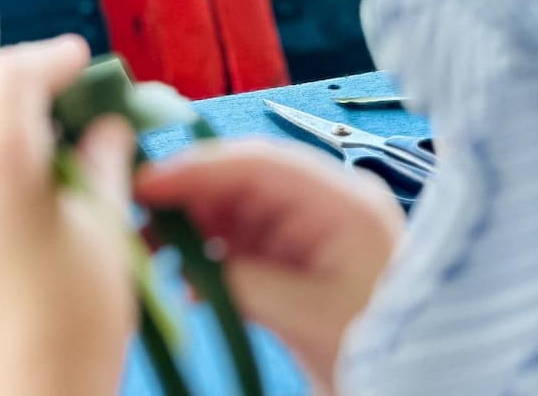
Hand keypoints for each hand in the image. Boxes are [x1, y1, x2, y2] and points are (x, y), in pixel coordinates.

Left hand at [0, 35, 138, 395]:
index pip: (12, 76)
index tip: (83, 56)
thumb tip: (107, 122)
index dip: (51, 58)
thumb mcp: (108, 227)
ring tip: (50, 123)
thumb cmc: (79, 317)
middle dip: (19, 77)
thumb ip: (105, 160)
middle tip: (66, 82)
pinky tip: (26, 168)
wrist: (28, 394)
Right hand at [134, 138, 404, 390]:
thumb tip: (187, 262)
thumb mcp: (307, 316)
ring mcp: (306, 225)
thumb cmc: (374, 347)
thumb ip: (244, 279)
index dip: (197, 168)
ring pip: (230, 205)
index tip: (147, 183)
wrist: (406, 382)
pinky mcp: (290, 251)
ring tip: (147, 246)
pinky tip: (179, 274)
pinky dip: (202, 250)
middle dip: (185, 193)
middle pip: (240, 178)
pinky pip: (235, 236)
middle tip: (131, 210)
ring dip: (187, 223)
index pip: (261, 164)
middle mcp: (325, 202)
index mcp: (346, 203)